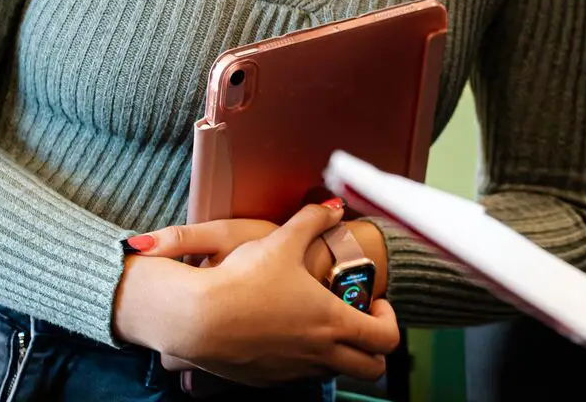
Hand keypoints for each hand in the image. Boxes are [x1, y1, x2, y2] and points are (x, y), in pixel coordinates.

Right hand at [114, 201, 400, 384]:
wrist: (195, 319)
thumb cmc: (243, 280)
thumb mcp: (281, 241)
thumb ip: (313, 219)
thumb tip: (333, 206)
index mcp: (333, 322)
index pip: (387, 339)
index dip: (390, 320)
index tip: (373, 300)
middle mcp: (319, 354)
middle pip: (371, 369)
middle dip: (374, 346)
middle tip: (358, 317)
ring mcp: (294, 370)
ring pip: (335, 372)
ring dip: (339, 351)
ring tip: (320, 321)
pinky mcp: (268, 378)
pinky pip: (299, 375)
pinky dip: (305, 359)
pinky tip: (287, 332)